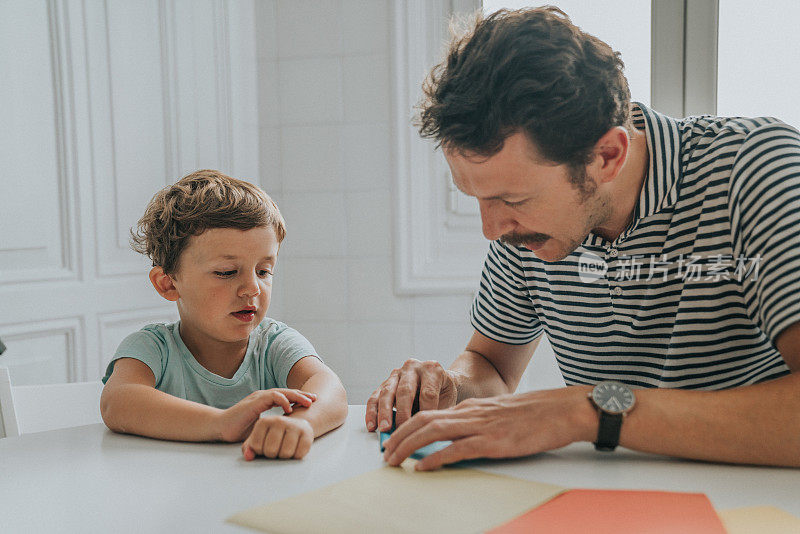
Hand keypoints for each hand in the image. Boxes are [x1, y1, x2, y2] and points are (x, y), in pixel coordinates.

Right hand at [216, 388, 315, 442]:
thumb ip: (272, 426)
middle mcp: (263, 396)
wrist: (221, 427)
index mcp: (265, 400)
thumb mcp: (261, 426)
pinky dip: (282, 400)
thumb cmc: (239, 428)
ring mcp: (259, 397)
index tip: (312, 403)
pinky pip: (271, 396)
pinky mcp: (254, 401)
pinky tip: (289, 408)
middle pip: (287, 391)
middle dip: (302, 395)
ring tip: (307, 402)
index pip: (286, 396)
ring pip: (282, 392)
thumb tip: (286, 432)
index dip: (299, 399)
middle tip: (315, 399)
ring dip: (296, 396)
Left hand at [242, 416, 313, 459]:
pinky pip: (299, 454)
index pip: (257, 447)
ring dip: (285, 456)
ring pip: (285, 454)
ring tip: (285, 448)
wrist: (296, 426)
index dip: (261, 452)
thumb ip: (249, 448)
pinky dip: (296, 456)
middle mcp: (279, 421)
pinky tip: (295, 448)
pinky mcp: (307, 433)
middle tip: (277, 448)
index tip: (265, 445)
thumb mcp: (259, 439)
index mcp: (264, 421)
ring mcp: (294, 426)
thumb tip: (248, 456)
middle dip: (273, 455)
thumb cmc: (275, 435)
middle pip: (271, 451)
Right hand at [365, 359, 457, 432]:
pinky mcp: (385, 383)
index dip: (425, 412)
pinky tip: (372, 425)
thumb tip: (427, 434)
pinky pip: (375, 397)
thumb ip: (438, 414)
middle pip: (405, 391)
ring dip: (384, 413)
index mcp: (433, 370)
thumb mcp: (448, 400)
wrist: (439, 381)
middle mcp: (413, 367)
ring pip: (387, 392)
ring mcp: (397, 373)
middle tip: (400, 430)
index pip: (428, 393)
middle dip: (402, 413)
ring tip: (384, 428)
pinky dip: (372, 412)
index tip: (422, 429)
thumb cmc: (444, 394)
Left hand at [381, 386, 596, 469]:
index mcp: (470, 409)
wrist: (559, 411)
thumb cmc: (532, 415)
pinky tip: (423, 467)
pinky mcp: (493, 441)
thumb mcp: (497, 415)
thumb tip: (455, 440)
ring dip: (408, 446)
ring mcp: (480, 427)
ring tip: (393, 460)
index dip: (406, 427)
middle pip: (423, 421)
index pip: (428, 414)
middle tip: (384, 453)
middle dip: (399, 437)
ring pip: (434, 432)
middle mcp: (470, 414)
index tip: (391, 441)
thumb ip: (475, 424)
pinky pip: (457, 449)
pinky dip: (436, 458)